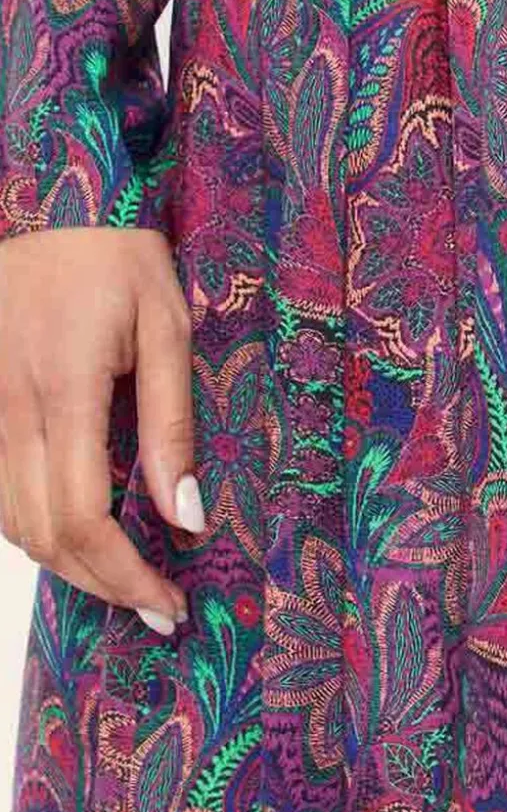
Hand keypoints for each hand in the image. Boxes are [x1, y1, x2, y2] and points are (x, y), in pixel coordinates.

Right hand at [0, 227, 204, 634]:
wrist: (49, 205)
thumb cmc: (118, 261)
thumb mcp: (168, 331)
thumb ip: (171, 425)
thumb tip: (183, 516)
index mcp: (63, 389)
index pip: (81, 517)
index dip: (123, 575)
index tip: (168, 603)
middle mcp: (7, 409)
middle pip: (41, 534)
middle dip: (101, 584)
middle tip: (157, 606)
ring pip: (8, 523)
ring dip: (67, 565)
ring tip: (127, 580)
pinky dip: (34, 529)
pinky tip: (81, 536)